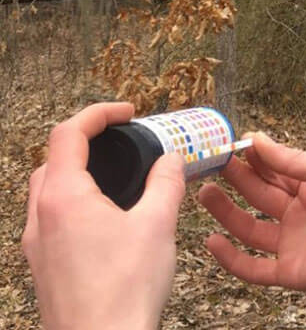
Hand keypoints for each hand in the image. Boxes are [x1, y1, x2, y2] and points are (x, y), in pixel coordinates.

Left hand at [21, 102, 185, 329]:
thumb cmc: (125, 291)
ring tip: (116, 178)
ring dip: (76, 173)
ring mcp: (36, 246)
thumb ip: (165, 183)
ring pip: (47, 192)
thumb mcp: (158, 225)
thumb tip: (171, 159)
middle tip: (122, 141)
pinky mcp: (43, 268)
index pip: (67, 134)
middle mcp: (40, 218)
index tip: (127, 113)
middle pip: (51, 160)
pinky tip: (107, 220)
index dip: (98, 114)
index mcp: (63, 198)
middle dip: (84, 142)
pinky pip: (50, 220)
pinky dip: (74, 203)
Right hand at [198, 133, 305, 301]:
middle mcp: (298, 214)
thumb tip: (257, 139)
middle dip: (235, 180)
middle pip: (258, 196)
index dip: (252, 159)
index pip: (274, 171)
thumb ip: (291, 160)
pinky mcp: (289, 271)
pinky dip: (231, 258)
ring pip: (249, 229)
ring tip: (204, 193)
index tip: (228, 144)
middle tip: (210, 164)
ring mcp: (292, 243)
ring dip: (226, 213)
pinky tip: (211, 240)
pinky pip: (253, 268)